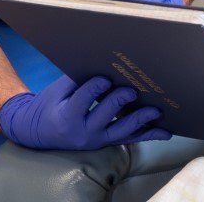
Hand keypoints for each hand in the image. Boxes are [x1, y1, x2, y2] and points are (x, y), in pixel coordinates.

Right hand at [0, 75, 170, 150]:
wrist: (39, 133)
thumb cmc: (50, 105)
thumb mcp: (57, 90)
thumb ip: (78, 78)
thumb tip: (102, 61)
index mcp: (67, 117)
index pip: (84, 100)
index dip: (96, 87)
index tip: (106, 77)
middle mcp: (83, 132)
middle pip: (105, 115)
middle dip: (120, 101)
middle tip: (132, 90)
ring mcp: (96, 140)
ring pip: (122, 132)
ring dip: (141, 121)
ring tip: (157, 111)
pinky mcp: (105, 142)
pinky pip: (129, 139)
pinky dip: (147, 134)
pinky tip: (164, 132)